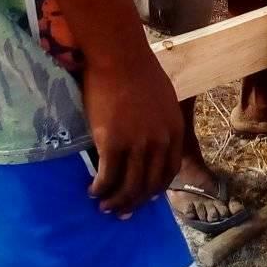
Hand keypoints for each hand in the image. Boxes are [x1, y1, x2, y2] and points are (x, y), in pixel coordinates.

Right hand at [83, 53, 182, 216]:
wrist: (118, 55)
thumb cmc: (137, 70)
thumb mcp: (162, 98)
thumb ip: (161, 122)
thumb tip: (150, 139)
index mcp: (174, 130)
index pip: (168, 171)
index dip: (156, 189)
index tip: (145, 197)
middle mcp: (159, 142)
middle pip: (149, 184)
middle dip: (135, 202)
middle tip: (122, 211)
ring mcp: (137, 144)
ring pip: (129, 186)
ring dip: (117, 201)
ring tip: (105, 207)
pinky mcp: (112, 143)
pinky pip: (107, 176)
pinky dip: (100, 188)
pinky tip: (93, 191)